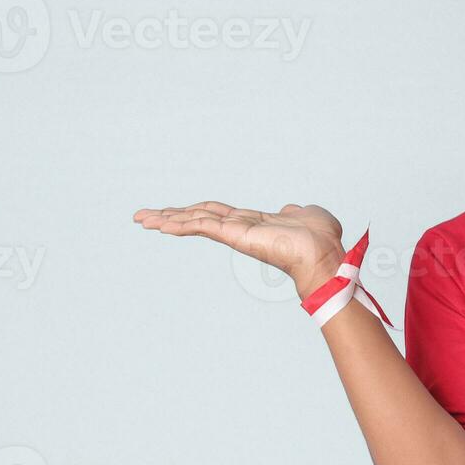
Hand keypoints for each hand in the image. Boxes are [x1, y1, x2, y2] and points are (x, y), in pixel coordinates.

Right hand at [132, 201, 345, 297]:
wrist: (324, 253)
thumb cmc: (322, 239)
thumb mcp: (307, 215)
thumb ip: (295, 212)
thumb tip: (290, 210)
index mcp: (254, 223)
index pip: (218, 214)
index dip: (195, 211)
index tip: (174, 212)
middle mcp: (241, 229)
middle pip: (198, 217)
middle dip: (171, 216)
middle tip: (142, 217)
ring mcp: (236, 233)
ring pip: (195, 222)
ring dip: (167, 219)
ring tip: (141, 218)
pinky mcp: (235, 236)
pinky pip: (202, 226)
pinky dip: (181, 223)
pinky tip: (159, 223)